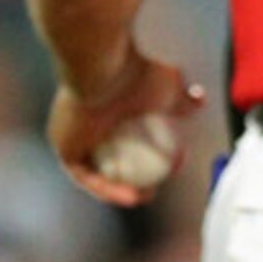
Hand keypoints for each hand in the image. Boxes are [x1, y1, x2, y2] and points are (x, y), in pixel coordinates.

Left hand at [47, 46, 204, 208]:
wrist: (104, 64)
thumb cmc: (136, 70)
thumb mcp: (168, 87)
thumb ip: (182, 98)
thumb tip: (200, 101)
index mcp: (106, 98)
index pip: (128, 134)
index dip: (151, 153)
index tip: (174, 163)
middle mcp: (85, 116)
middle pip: (113, 154)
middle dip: (137, 173)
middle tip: (161, 183)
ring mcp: (70, 132)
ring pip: (99, 168)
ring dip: (123, 186)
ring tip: (147, 196)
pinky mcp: (62, 145)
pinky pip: (87, 175)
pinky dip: (108, 188)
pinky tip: (133, 197)